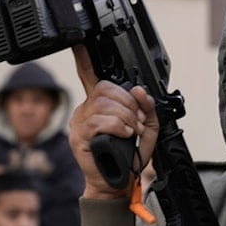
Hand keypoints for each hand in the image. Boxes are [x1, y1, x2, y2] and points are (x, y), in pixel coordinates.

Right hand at [68, 45, 159, 199]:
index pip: (89, 75)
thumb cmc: (127, 157)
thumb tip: (139, 92)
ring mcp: (79, 122)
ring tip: (133, 131)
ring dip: (126, 118)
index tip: (79, 43)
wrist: (116, 182)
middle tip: (139, 122)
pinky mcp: (78, 136)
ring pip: (104, 104)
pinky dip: (118, 126)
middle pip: (105, 89)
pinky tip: (125, 135)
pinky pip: (99, 120)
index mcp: (99, 104)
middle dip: (129, 104)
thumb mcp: (146, 129)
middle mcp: (86, 109)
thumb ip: (147, 109)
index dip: (83, 58)